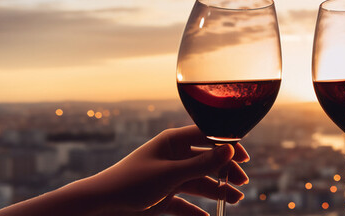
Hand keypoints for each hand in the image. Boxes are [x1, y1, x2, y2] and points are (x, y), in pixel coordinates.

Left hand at [83, 125, 249, 214]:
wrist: (100, 206)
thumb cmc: (131, 183)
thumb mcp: (171, 174)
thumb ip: (202, 164)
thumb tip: (231, 150)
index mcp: (172, 142)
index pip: (207, 136)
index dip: (227, 145)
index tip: (244, 158)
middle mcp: (173, 157)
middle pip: (207, 161)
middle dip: (225, 171)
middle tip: (241, 184)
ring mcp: (169, 177)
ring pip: (200, 182)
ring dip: (217, 191)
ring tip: (233, 200)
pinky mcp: (163, 197)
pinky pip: (186, 203)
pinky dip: (197, 211)